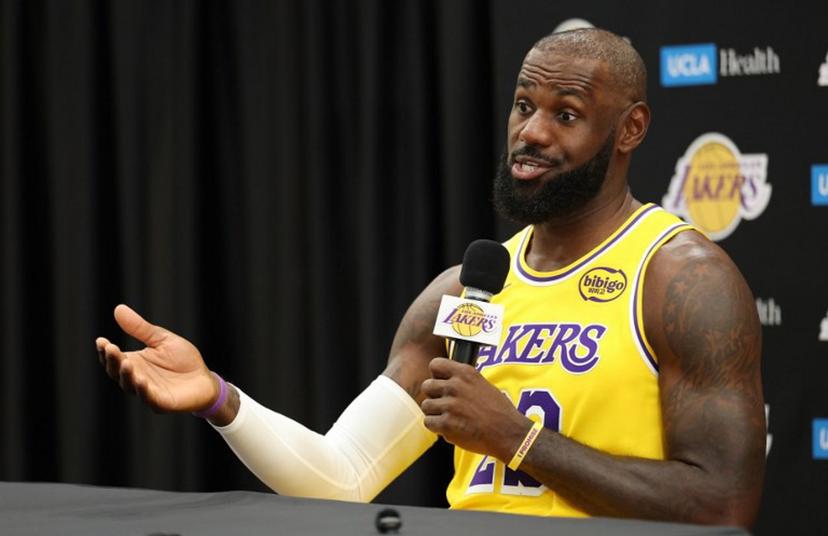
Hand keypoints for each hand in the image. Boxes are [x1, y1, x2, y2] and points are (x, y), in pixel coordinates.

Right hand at [96, 304, 217, 412]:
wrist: (205, 378)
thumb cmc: (183, 360)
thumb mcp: (161, 339)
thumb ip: (140, 328)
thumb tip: (118, 309)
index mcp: (135, 363)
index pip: (113, 359)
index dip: (105, 351)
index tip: (101, 341)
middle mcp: (136, 378)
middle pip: (117, 372)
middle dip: (113, 361)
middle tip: (110, 348)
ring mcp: (147, 392)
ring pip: (130, 386)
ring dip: (126, 375)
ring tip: (126, 362)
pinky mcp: (161, 402)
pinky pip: (149, 398)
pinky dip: (143, 390)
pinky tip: (141, 380)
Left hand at [420, 357, 530, 461]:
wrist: (508, 433)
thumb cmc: (498, 411)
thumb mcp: (482, 384)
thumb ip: (462, 380)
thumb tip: (443, 380)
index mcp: (465, 373)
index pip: (435, 364)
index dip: (436, 375)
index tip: (442, 383)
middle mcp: (456, 386)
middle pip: (426, 386)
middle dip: (433, 396)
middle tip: (445, 405)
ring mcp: (450, 405)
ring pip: (426, 405)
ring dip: (435, 413)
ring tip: (450, 418)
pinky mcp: (446, 424)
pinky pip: (428, 422)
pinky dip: (437, 427)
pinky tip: (450, 428)